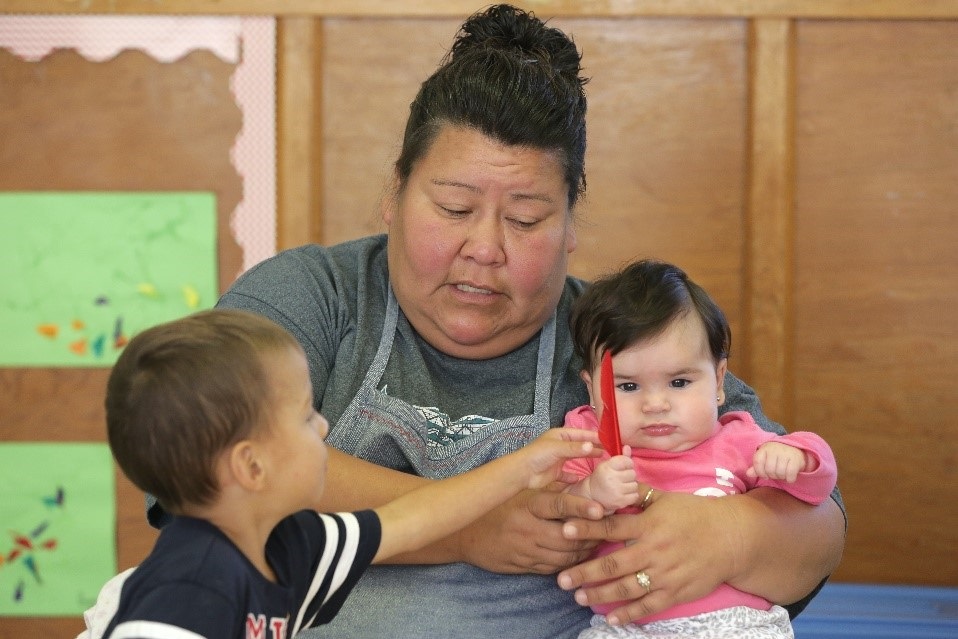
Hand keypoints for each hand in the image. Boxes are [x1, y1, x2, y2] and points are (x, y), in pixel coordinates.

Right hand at [456, 487, 605, 573]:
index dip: (581, 507)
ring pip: (563, 556)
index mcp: (527, 505)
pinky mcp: (522, 566)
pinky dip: (569, 563)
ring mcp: (524, 550)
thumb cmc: (498, 506)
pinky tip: (578, 556)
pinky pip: (553, 568)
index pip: (558, 505)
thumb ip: (549, 489)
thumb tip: (580, 480)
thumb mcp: (520, 492)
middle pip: (567, 537)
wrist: (466, 534)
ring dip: (583, 551)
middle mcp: (526, 528)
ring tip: (596, 542)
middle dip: (589, 535)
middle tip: (606, 530)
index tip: (601, 510)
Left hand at [524, 428, 601, 489]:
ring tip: (601, 462)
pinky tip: (582, 478)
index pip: (581, 434)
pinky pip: (568, 474)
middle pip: (580, 445)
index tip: (608, 440)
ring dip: (587, 459)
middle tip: (609, 451)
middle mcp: (560, 445)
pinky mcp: (556, 472)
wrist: (522, 472)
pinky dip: (575, 476)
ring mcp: (558, 459)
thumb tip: (592, 446)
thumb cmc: (537, 455)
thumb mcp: (557, 448)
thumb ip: (575, 448)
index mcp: (560, 435)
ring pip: (576, 458)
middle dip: (593, 447)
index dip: (594, 436)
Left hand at [556, 488, 739, 625]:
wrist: (732, 537)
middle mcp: (654, 550)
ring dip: (600, 594)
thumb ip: (637, 493)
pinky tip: (610, 618)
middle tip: (562, 579)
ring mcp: (664, 574)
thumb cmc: (695, 514)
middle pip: (613, 564)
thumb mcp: (666, 498)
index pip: (612, 526)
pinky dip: (629, 613)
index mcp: (649, 524)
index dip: (587, 528)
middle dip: (584, 572)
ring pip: (626, 588)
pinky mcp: (676, 592)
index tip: (564, 529)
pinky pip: (648, 606)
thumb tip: (613, 476)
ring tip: (578, 597)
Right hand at [587, 446, 639, 511]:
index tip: (622, 467)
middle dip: (628, 475)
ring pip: (635, 485)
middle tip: (620, 479)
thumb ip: (620, 457)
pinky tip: (623, 494)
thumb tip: (627, 447)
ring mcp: (616, 491)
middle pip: (632, 473)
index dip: (627, 464)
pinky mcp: (620, 502)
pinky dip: (631, 495)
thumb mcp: (607, 465)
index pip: (626, 461)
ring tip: (621, 487)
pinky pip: (635, 495)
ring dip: (630, 486)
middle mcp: (611, 478)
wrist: (591, 496)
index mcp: (607, 467)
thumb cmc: (601, 478)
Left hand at [748, 442, 812, 482]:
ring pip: (780, 472)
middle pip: (769, 469)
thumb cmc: (777, 456)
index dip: (760, 472)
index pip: (757, 462)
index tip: (765, 475)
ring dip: (781, 477)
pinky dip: (790, 479)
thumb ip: (757, 467)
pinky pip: (790, 473)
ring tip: (783, 474)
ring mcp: (785, 453)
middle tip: (776, 474)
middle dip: (772, 476)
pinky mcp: (796, 458)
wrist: (795, 449)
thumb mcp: (765, 459)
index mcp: (764, 449)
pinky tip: (789, 477)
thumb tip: (748, 474)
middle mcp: (774, 449)